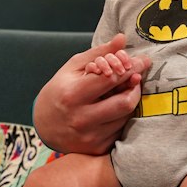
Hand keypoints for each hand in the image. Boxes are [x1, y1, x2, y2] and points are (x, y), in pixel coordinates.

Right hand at [34, 33, 150, 153]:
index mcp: (72, 95)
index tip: (140, 61)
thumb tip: (122, 38)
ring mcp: (90, 137)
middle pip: (124, 102)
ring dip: (130, 100)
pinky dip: (123, 116)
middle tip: (137, 76)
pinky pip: (121, 130)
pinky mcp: (97, 148)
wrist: (45, 125)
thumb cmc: (61, 90)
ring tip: (125, 90)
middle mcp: (81, 119)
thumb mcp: (74, 67)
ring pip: (126, 116)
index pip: (111, 79)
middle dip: (135, 86)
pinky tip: (116, 107)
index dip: (130, 68)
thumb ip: (99, 52)